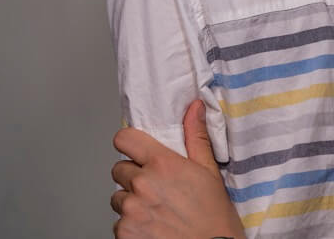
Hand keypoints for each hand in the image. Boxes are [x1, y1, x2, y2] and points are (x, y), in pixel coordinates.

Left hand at [111, 100, 244, 238]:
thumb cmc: (214, 218)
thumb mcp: (209, 173)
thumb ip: (196, 137)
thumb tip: (194, 107)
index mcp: (163, 164)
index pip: (124, 139)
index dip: (130, 144)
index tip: (137, 152)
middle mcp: (142, 184)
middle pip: (119, 170)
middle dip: (133, 177)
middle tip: (156, 190)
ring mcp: (131, 210)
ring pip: (118, 198)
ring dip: (131, 203)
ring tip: (156, 212)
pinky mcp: (124, 233)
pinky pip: (118, 223)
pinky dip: (131, 227)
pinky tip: (152, 229)